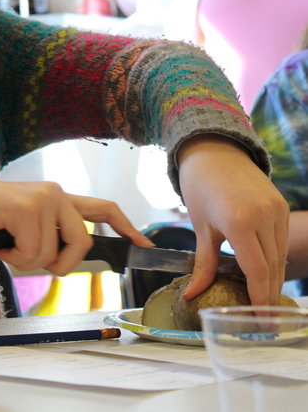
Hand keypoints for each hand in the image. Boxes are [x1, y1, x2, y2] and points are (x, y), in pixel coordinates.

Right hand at [0, 178, 151, 275]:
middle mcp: (56, 194)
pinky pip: (32, 252)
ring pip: (52, 253)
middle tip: (30, 260)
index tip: (142, 243)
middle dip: (61, 264)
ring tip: (6, 246)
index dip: (126, 226)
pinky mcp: (26, 207)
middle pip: (82, 242)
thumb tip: (67, 261)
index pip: (103, 208)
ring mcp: (43, 198)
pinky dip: (13, 258)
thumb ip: (50, 237)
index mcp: (59, 199)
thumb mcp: (27, 228)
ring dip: (25, 261)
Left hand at [177, 134, 288, 305]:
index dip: (259, 300)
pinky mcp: (281, 207)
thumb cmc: (200, 188)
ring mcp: (277, 211)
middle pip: (271, 268)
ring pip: (279, 256)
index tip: (259, 322)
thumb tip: (193, 295)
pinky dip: (273, 261)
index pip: (257, 271)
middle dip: (267, 297)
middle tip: (262, 323)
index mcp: (240, 222)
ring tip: (262, 304)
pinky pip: (280, 242)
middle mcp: (265, 217)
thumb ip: (203, 264)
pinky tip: (265, 276)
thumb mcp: (200, 227)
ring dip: (272, 281)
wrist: (214, 152)